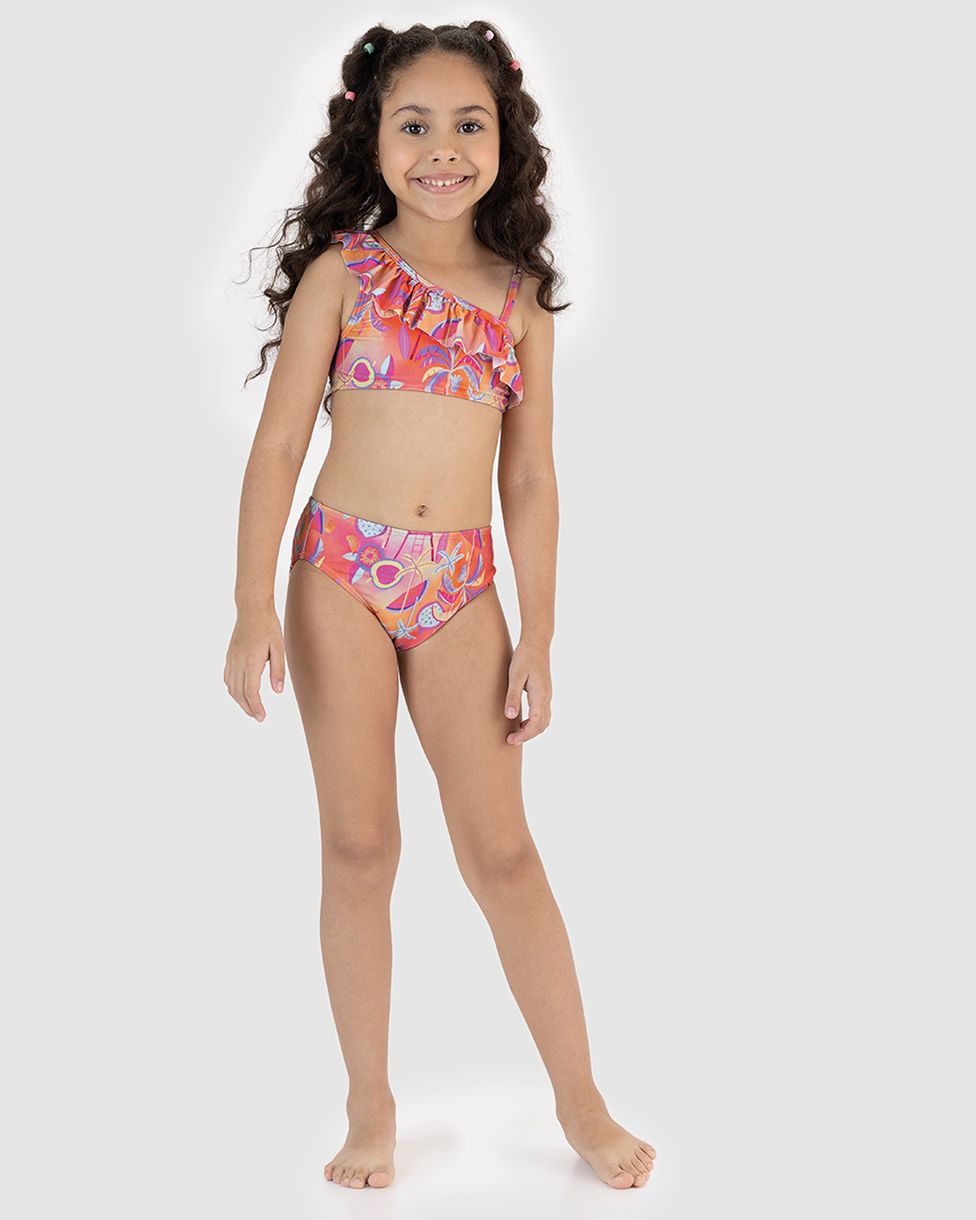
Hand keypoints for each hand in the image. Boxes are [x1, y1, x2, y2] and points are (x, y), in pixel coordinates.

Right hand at [224, 605, 285, 721]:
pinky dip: (233, 689)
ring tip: (251, 708)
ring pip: (231, 687)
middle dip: (248, 708)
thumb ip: (278, 670)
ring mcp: (231, 659)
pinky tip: (240, 693)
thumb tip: (277, 692)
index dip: (255, 707)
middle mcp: (238, 662)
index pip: (251, 691)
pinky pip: (228, 678)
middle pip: (239, 693)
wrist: (251, 609)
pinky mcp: (229, 656)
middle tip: (259, 717)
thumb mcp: (279, 648)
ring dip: (239, 701)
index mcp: (251, 661)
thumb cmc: (268, 627)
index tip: (261, 717)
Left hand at [504, 638, 551, 743]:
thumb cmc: (524, 657)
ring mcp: (547, 695)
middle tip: (510, 739)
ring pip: (544, 721)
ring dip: (532, 730)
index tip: (510, 739)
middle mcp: (547, 697)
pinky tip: (522, 720)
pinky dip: (535, 722)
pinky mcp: (545, 692)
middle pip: (541, 725)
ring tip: (516, 732)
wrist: (537, 643)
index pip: (535, 723)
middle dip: (527, 736)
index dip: (523, 735)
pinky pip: (543, 713)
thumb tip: (510, 716)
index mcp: (540, 695)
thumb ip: (513, 696)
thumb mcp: (515, 676)